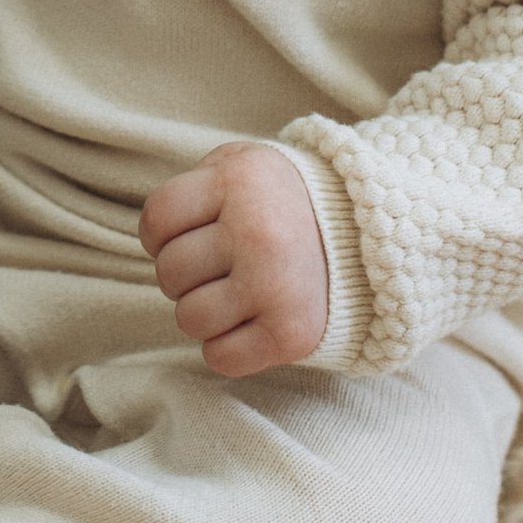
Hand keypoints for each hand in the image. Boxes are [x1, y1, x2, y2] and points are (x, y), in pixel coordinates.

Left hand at [140, 141, 329, 375]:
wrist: (367, 237)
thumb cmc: (282, 202)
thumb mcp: (242, 165)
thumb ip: (195, 186)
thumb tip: (155, 235)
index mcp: (239, 180)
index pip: (156, 220)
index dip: (161, 235)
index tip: (191, 235)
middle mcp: (257, 231)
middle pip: (169, 273)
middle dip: (186, 274)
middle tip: (223, 265)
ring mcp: (275, 285)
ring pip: (188, 318)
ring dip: (204, 311)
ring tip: (237, 292)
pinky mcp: (291, 333)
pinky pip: (219, 357)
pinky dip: (226, 348)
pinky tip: (250, 322)